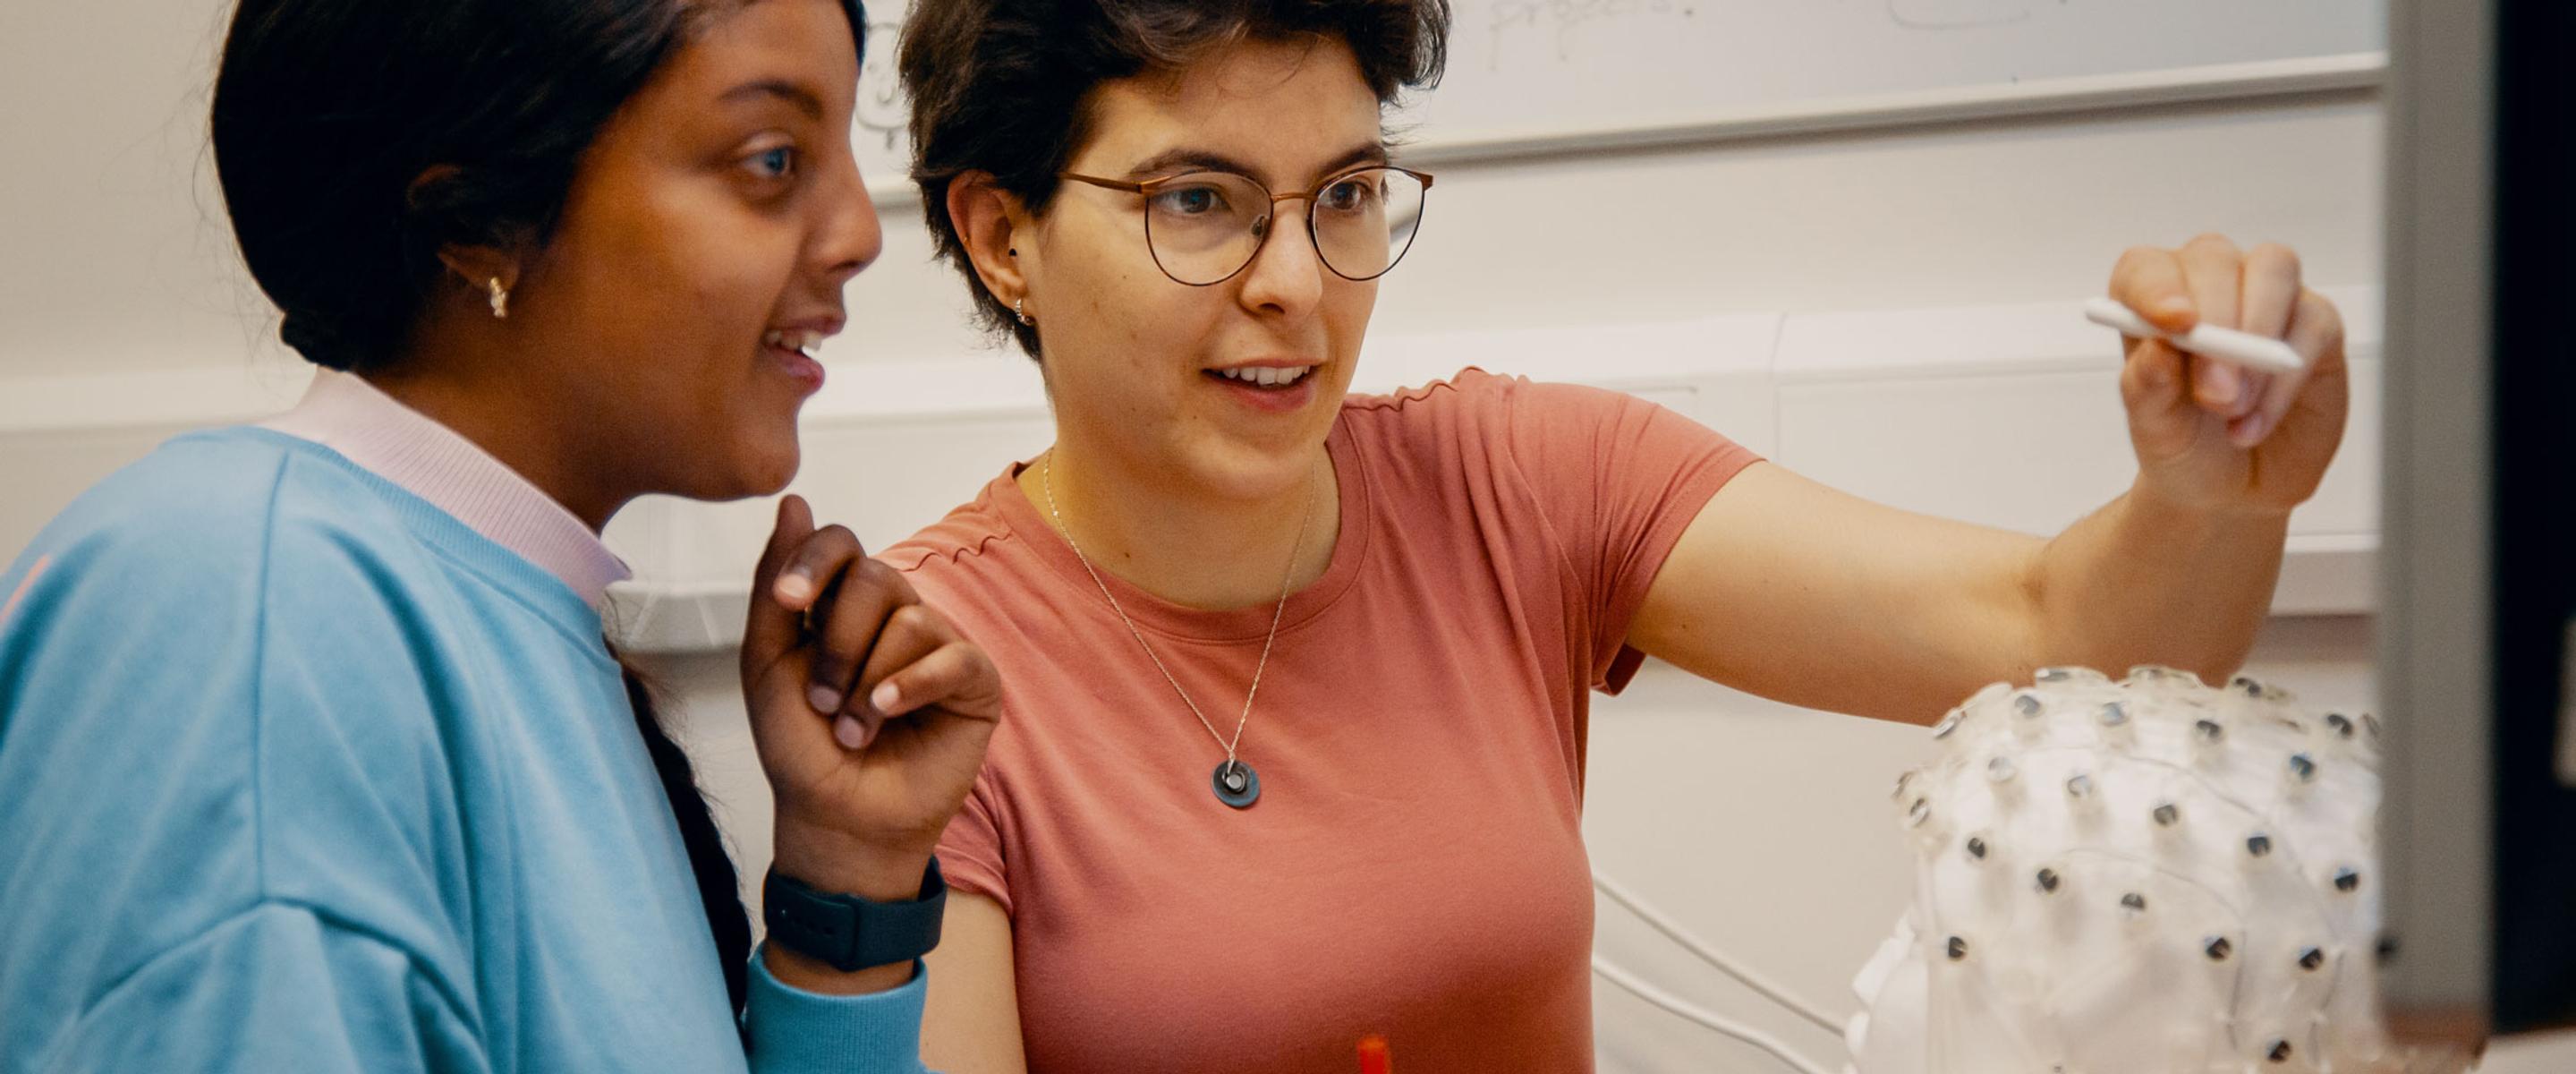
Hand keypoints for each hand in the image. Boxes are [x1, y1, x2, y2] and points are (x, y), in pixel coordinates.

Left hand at [740, 495, 999, 901]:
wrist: (836, 818)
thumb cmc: (800, 747)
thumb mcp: (767, 664)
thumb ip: (774, 587)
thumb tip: (794, 500)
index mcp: (842, 606)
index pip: (841, 545)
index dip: (814, 562)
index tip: (787, 603)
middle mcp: (894, 616)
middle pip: (874, 577)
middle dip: (838, 643)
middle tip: (823, 702)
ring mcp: (938, 645)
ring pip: (910, 618)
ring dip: (868, 680)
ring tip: (854, 728)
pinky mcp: (975, 681)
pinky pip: (953, 655)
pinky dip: (912, 685)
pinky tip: (889, 715)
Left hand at [2107, 234, 2349, 515]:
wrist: (2231, 488)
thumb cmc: (2183, 444)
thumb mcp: (2154, 430)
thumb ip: (2147, 388)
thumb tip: (2158, 349)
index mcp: (2150, 300)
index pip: (2146, 269)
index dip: (2158, 288)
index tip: (2174, 325)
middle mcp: (2207, 285)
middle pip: (2215, 261)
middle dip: (2217, 321)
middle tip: (2214, 393)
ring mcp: (2265, 298)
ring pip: (2273, 271)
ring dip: (2256, 338)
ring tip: (2233, 411)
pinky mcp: (2315, 326)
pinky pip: (2311, 326)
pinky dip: (2284, 381)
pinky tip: (2255, 423)